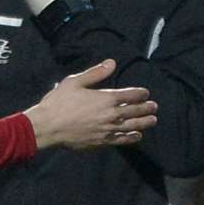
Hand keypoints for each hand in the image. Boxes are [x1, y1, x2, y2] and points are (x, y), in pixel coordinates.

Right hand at [23, 59, 157, 150]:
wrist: (48, 126)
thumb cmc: (59, 102)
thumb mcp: (75, 81)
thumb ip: (96, 73)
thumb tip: (112, 63)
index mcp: (106, 98)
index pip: (131, 95)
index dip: (141, 93)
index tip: (146, 93)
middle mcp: (111, 115)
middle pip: (135, 111)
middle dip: (147, 108)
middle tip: (154, 106)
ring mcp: (108, 130)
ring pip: (132, 126)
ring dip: (144, 123)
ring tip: (153, 120)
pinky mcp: (102, 142)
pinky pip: (122, 140)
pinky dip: (132, 137)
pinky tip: (138, 136)